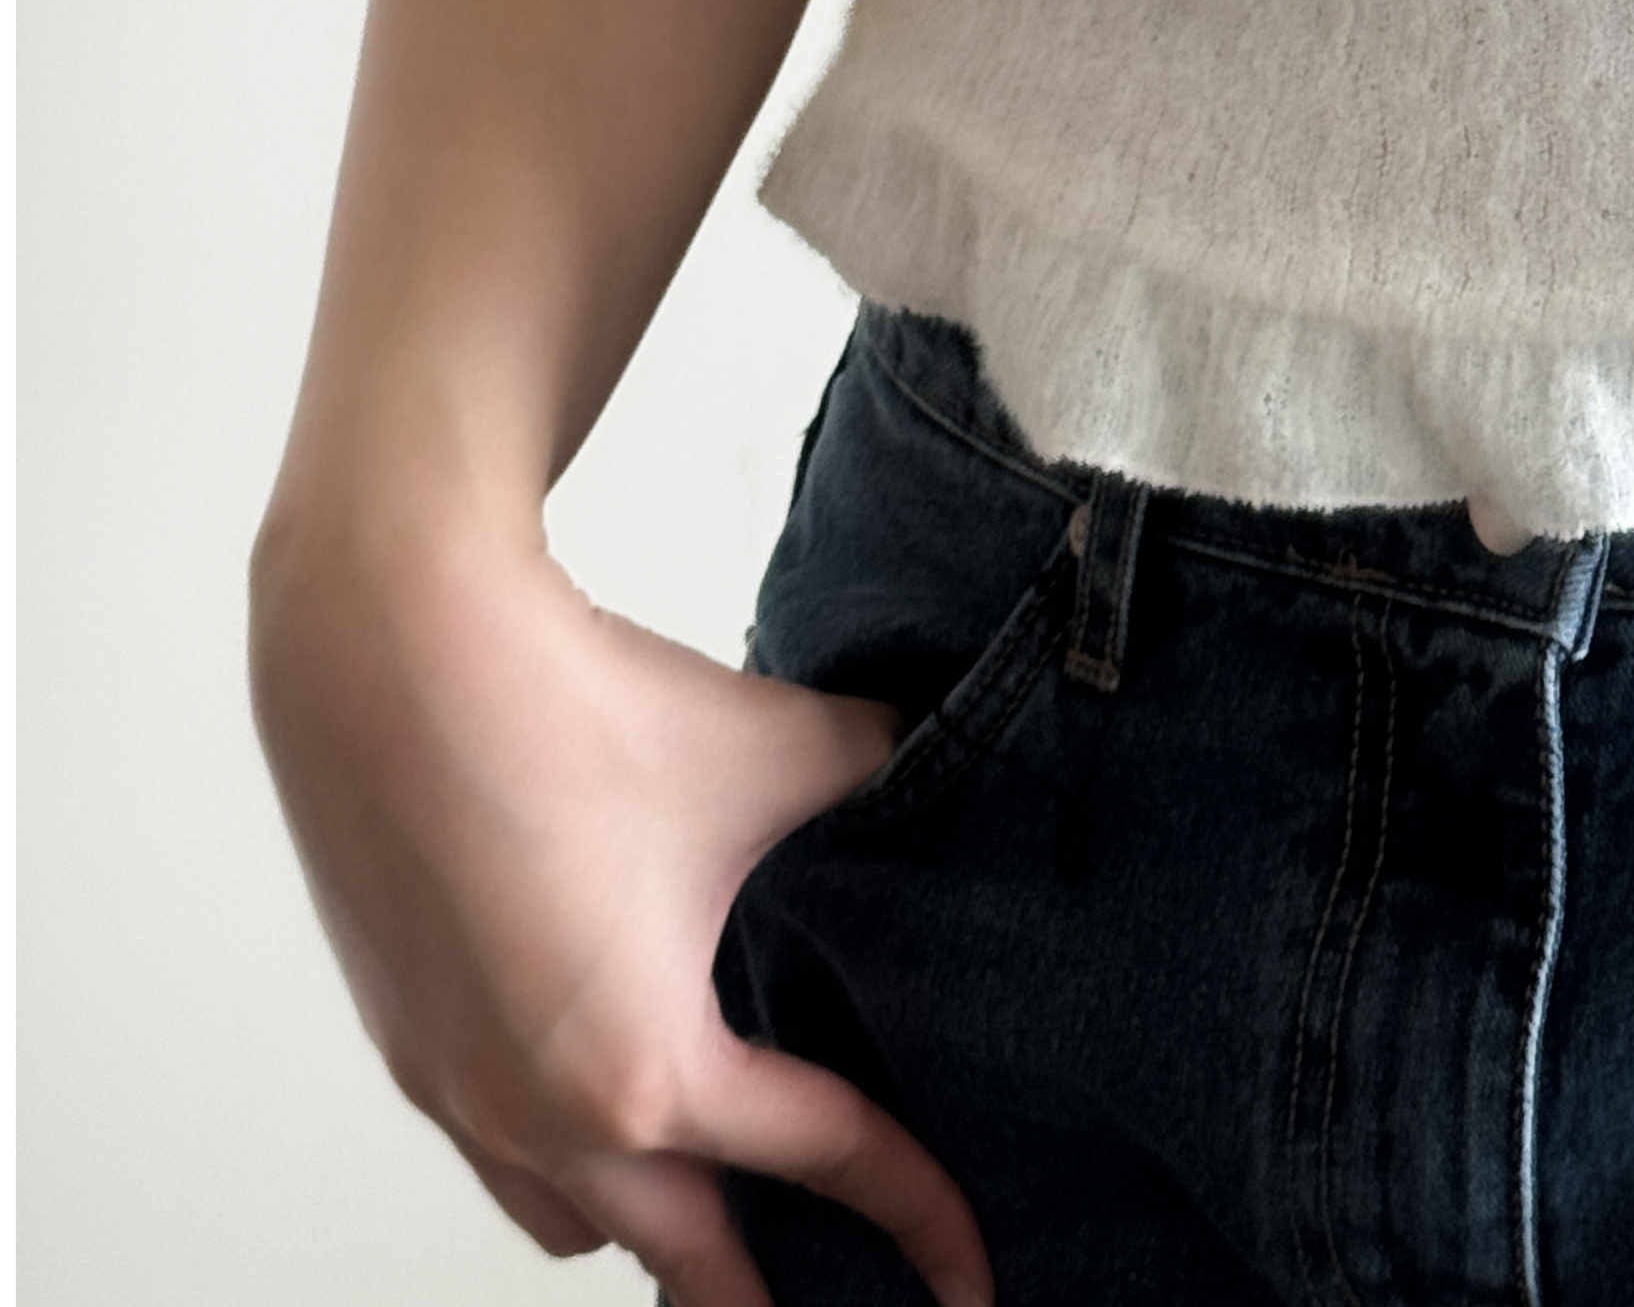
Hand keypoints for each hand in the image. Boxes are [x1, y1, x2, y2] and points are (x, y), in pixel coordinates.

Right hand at [249, 509, 992, 1306]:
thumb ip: (883, 772)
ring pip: (577, 1221)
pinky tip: (605, 1087)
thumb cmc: (574, 712)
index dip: (918, 1216)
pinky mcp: (408, 1042)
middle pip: (683, 1260)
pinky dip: (567, 1157)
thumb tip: (944, 755)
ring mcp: (462, 1092)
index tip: (970, 1277)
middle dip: (763, 1292)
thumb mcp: (777, 749)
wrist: (400, 652)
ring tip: (721, 1197)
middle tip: (838, 1294)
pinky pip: (502, 1151)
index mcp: (648, 1073)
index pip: (824, 1162)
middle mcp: (545, 1117)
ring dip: (654, 1226)